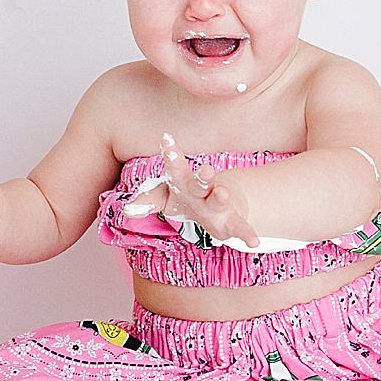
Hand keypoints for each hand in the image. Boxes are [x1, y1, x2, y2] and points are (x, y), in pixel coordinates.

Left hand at [125, 138, 256, 245]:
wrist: (216, 206)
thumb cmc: (185, 198)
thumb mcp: (164, 197)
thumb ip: (146, 201)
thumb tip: (127, 210)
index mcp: (184, 182)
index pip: (176, 168)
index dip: (172, 154)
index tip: (167, 138)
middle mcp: (203, 190)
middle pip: (201, 183)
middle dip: (203, 177)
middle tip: (206, 169)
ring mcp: (218, 205)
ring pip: (220, 200)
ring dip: (221, 196)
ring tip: (222, 194)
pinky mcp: (230, 223)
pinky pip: (240, 228)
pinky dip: (247, 234)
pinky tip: (253, 242)